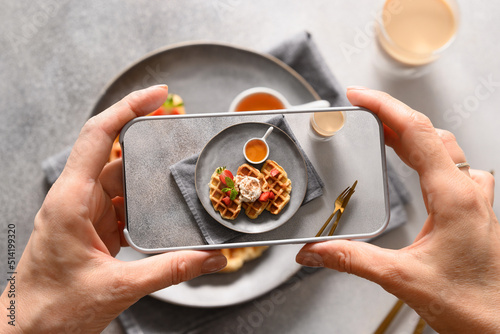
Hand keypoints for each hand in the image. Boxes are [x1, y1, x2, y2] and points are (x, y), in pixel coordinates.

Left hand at [0, 85, 226, 332]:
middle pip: (113, 153)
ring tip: (177, 173)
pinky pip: (122, 202)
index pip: (97, 136)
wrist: (30, 331)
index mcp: (71, 201)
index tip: (156, 95)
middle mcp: (76, 199)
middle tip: (178, 128)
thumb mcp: (118, 287)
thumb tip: (211, 259)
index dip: (127, 108)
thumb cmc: (55, 308)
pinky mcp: (92, 227)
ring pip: (119, 179)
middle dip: (146, 140)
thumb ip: (170, 270)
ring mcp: (84, 212)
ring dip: (146, 177)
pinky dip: (143, 202)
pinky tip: (161, 208)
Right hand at [296, 88, 498, 332]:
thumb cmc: (471, 304)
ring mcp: (475, 199)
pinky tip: (417, 163)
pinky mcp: (474, 210)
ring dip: (413, 132)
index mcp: (454, 197)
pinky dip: (428, 153)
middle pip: (431, 133)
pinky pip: (453, 166)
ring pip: (445, 147)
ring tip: (383, 129)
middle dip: (393, 115)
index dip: (385, 108)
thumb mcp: (402, 279)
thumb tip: (314, 252)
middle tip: (362, 109)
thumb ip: (352, 260)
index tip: (359, 97)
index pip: (418, 133)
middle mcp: (468, 191)